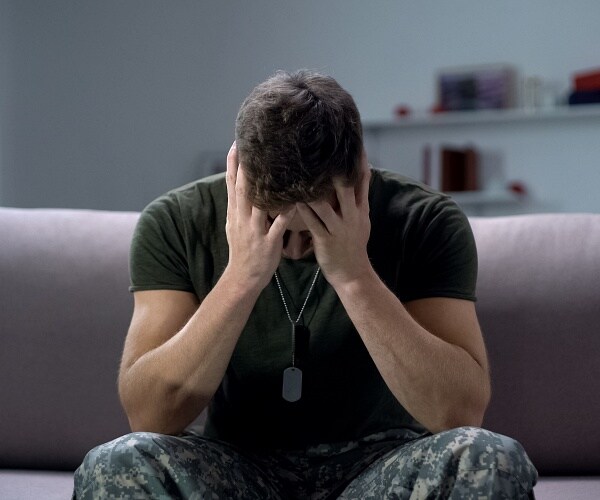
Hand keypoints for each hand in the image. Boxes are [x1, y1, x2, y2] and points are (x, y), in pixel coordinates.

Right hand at [224, 142, 295, 290]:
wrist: (243, 278)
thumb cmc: (242, 250)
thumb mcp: (234, 226)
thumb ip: (239, 206)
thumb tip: (239, 186)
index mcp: (235, 214)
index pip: (231, 184)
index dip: (233, 164)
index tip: (236, 144)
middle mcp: (243, 219)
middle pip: (243, 188)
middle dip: (247, 166)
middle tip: (253, 145)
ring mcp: (255, 230)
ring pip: (260, 203)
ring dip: (265, 184)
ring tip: (276, 164)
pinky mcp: (268, 242)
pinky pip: (279, 225)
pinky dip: (286, 212)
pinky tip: (295, 200)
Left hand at [296, 152, 371, 288]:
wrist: (353, 275)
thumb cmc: (353, 246)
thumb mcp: (362, 222)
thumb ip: (358, 201)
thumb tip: (358, 179)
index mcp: (361, 211)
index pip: (363, 181)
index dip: (359, 162)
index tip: (355, 143)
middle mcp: (352, 217)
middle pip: (346, 189)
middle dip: (336, 170)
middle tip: (324, 151)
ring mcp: (339, 229)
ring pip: (325, 205)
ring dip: (312, 189)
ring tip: (300, 172)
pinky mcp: (326, 240)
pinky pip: (312, 222)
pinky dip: (303, 210)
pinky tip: (293, 199)